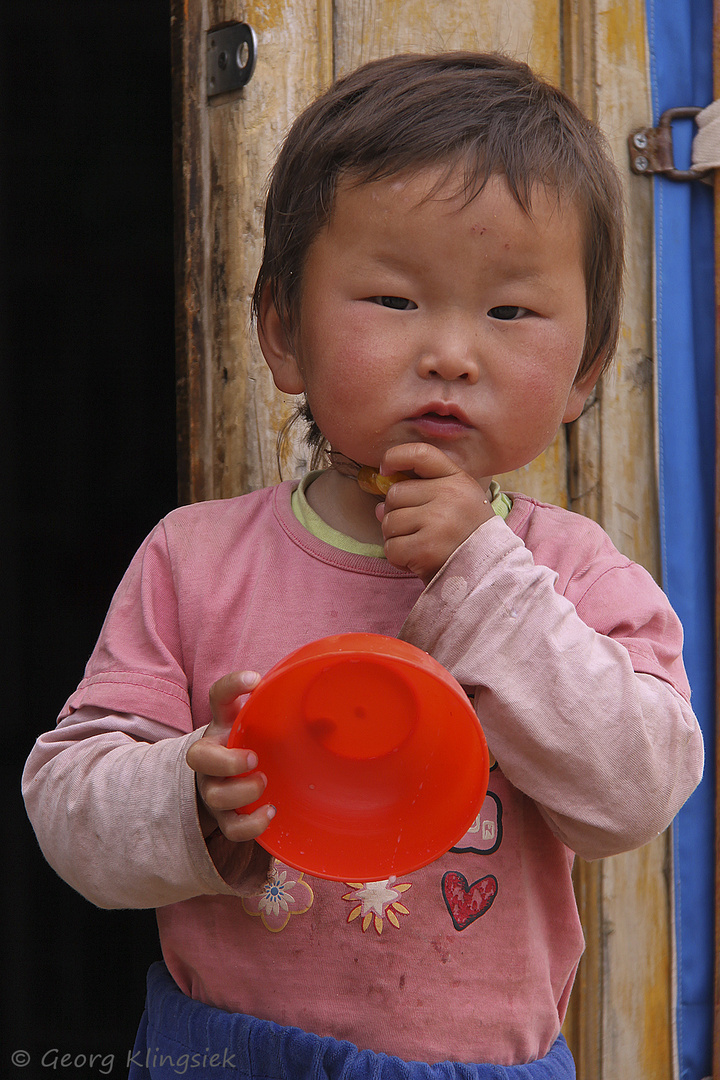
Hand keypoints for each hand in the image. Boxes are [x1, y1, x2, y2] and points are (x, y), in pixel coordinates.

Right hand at [186, 671, 275, 843]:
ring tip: (265, 783)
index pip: (218, 698)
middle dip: (226, 760)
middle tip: (254, 758)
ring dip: (241, 792)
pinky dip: (250, 824)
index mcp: (224, 725)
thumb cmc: (253, 746)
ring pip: (215, 795)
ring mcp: (214, 788)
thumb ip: (291, 722)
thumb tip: (331, 722)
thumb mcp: (266, 727)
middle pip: (198, 757)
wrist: (228, 782)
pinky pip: (230, 828)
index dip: (232, 686)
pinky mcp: (224, 817)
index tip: (255, 680)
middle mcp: (212, 756)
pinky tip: (270, 813)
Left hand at [376, 443, 495, 584]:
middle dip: (396, 515)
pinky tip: (416, 561)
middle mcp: (450, 496)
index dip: (395, 456)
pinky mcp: (426, 548)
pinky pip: (391, 547)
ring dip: (395, 538)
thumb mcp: (458, 505)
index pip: (421, 454)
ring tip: (418, 547)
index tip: (385, 469)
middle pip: (395, 493)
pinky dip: (398, 558)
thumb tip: (380, 507)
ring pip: (389, 521)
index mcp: (459, 480)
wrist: (490, 574)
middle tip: (414, 531)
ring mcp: (438, 521)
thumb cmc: (467, 539)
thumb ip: (422, 496)